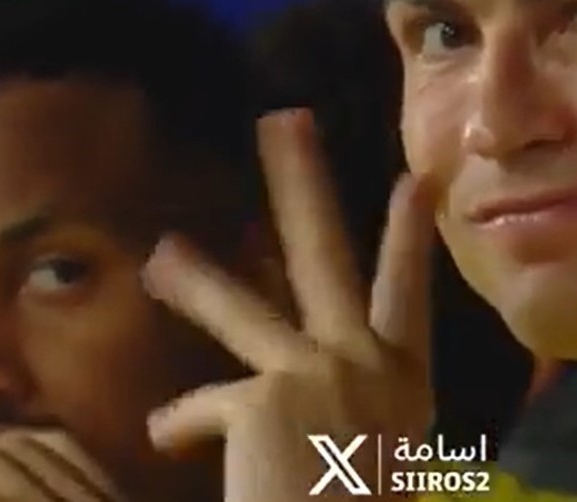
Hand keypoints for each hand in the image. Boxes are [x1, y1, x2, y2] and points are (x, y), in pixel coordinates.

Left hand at [143, 109, 435, 500]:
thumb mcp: (381, 456)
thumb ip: (353, 409)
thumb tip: (297, 379)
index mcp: (404, 385)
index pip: (408, 293)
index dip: (408, 234)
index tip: (416, 180)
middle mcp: (365, 364)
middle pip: (325, 252)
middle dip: (300, 180)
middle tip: (282, 119)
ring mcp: (315, 373)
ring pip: (241, 308)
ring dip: (195, 278)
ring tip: (160, 257)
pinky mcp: (263, 399)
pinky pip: (199, 405)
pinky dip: (179, 424)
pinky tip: (166, 439)